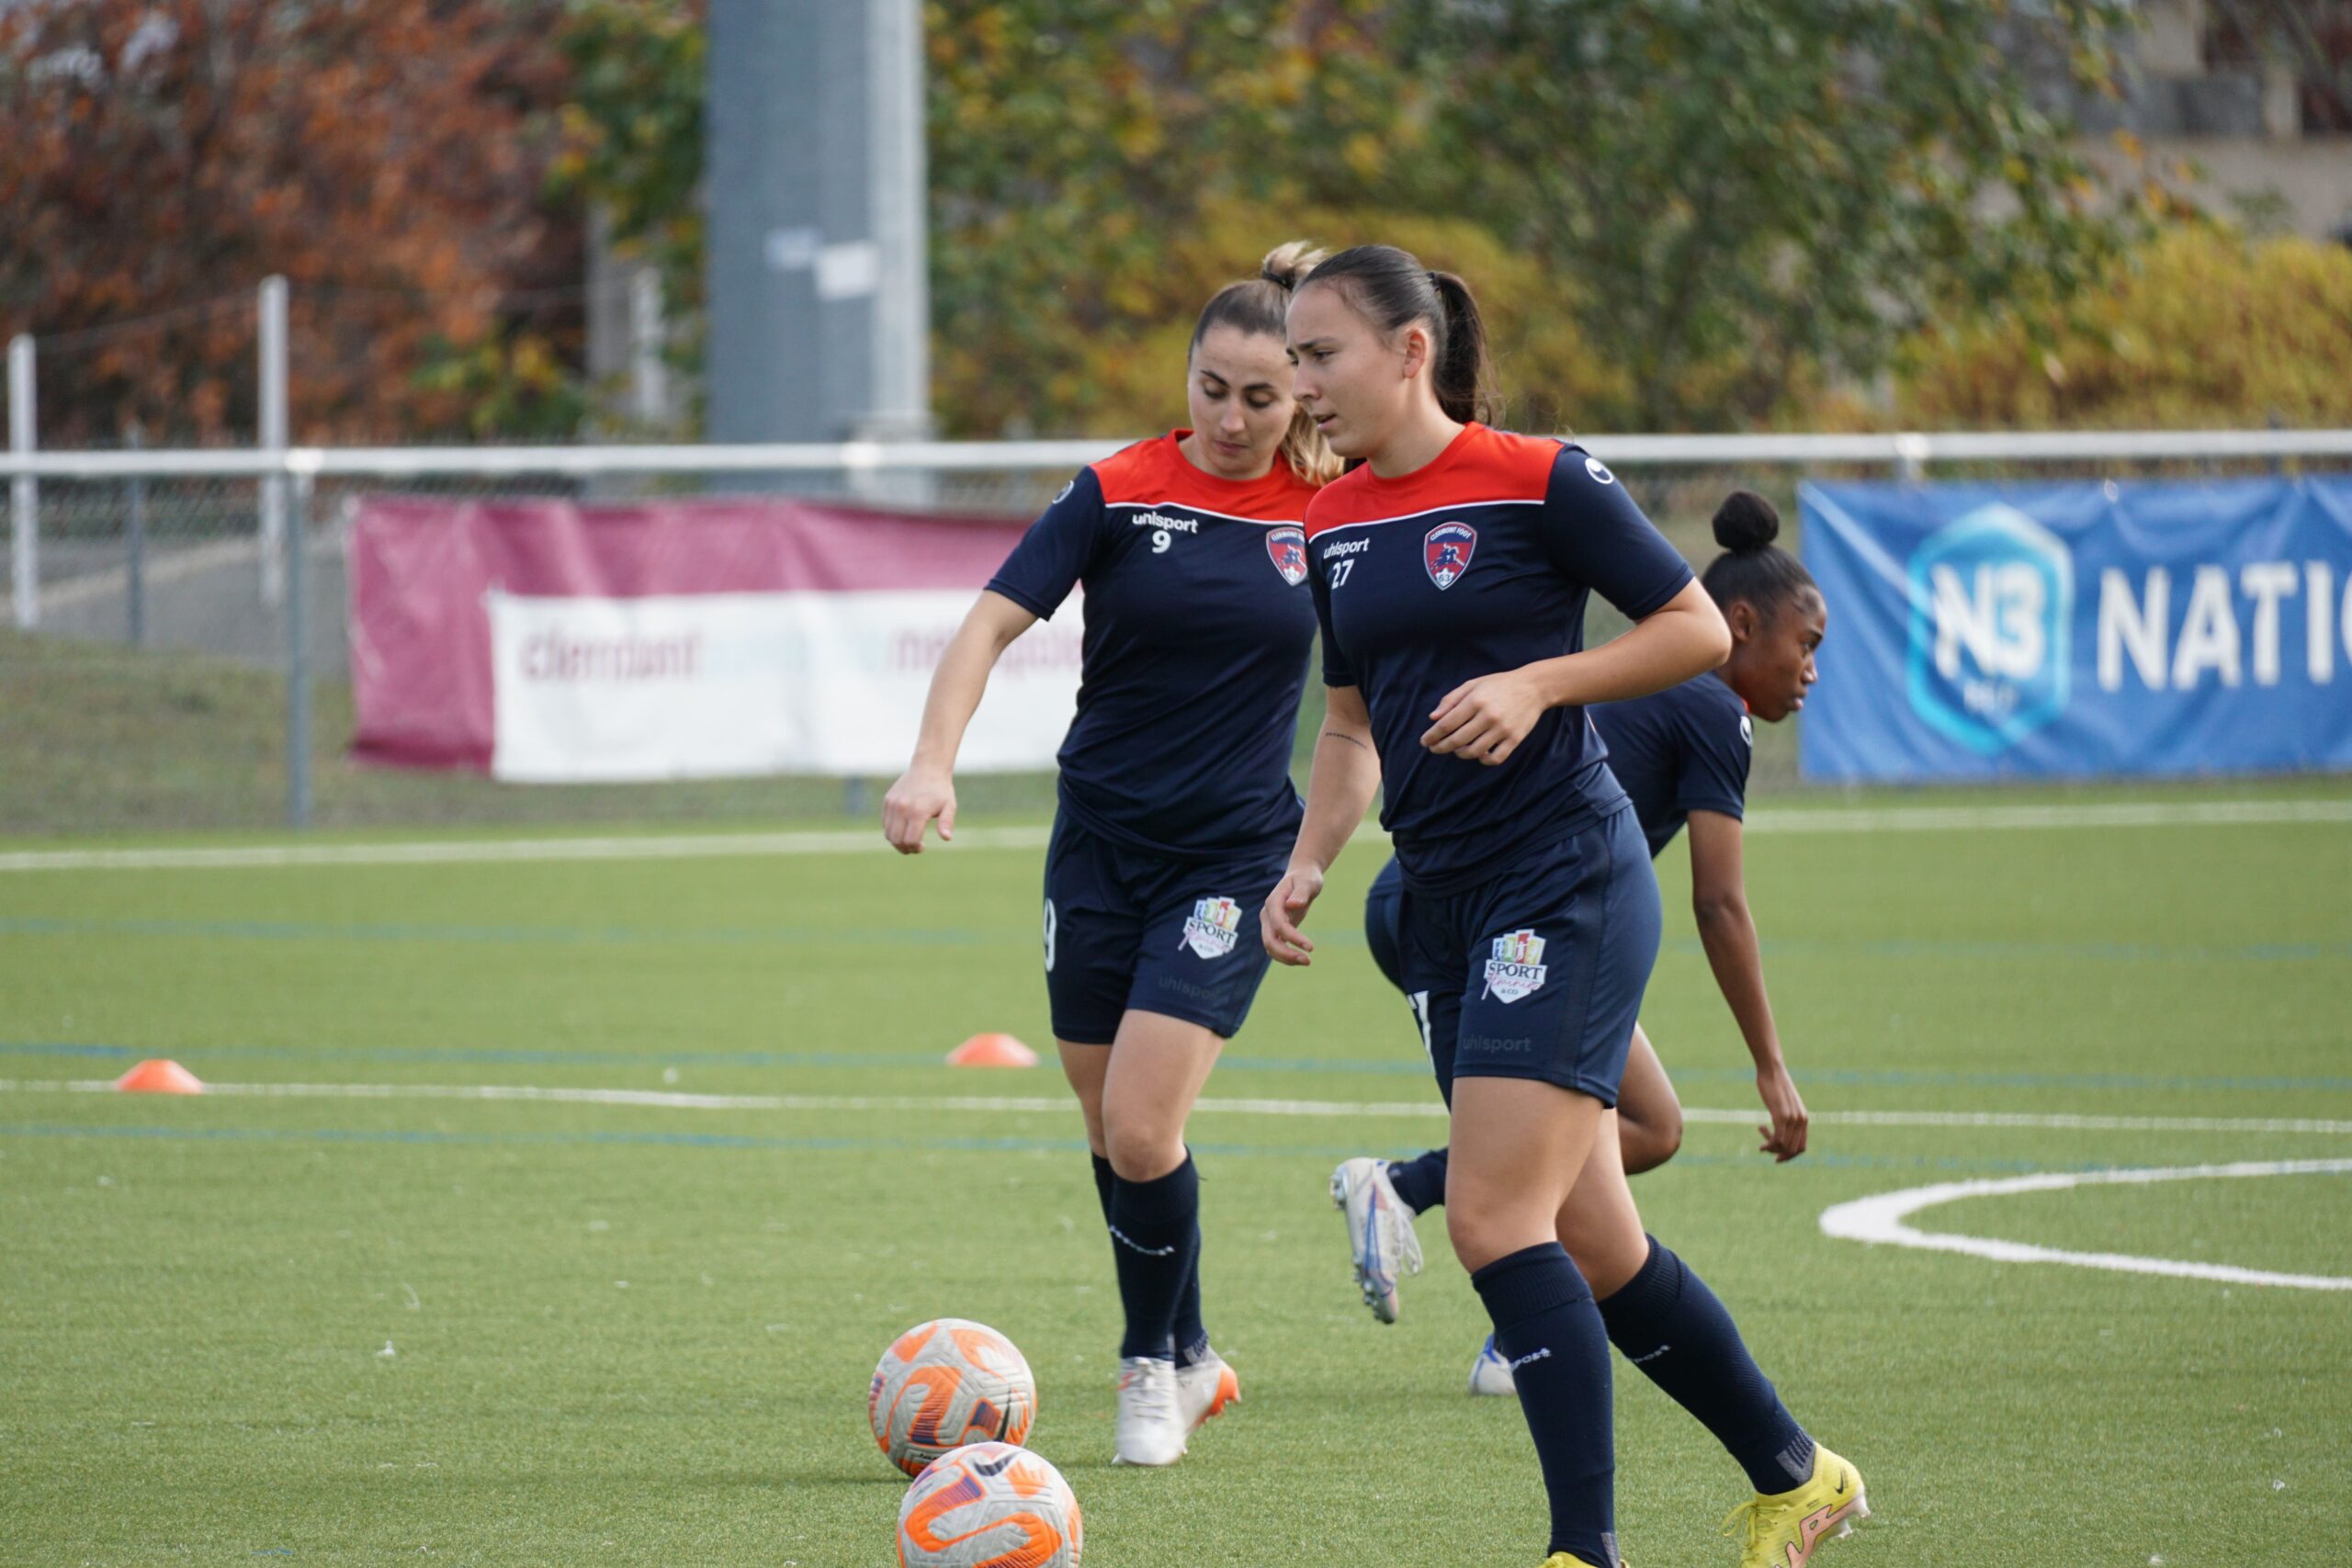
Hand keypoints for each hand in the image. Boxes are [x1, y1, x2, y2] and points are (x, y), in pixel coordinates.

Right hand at [881, 764, 956, 853]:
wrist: (928, 768)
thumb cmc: (940, 790)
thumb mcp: (949, 806)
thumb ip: (946, 822)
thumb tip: (946, 838)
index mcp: (918, 812)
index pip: (910, 840)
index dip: (915, 848)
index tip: (922, 847)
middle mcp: (902, 808)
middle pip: (896, 839)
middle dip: (905, 848)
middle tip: (914, 848)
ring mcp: (892, 804)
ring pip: (888, 833)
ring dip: (897, 841)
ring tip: (908, 840)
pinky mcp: (887, 801)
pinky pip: (885, 823)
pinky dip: (892, 830)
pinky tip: (903, 828)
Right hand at [1260, 862, 1325, 965]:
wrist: (1301, 877)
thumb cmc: (1305, 878)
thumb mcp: (1307, 882)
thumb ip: (1301, 892)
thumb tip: (1292, 904)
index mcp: (1273, 902)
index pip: (1279, 925)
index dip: (1293, 937)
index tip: (1311, 947)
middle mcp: (1268, 914)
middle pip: (1269, 940)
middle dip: (1286, 954)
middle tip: (1308, 960)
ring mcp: (1270, 923)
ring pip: (1271, 947)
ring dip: (1286, 958)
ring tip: (1307, 961)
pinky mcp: (1276, 930)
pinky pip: (1277, 947)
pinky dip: (1287, 956)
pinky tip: (1302, 958)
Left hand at [1421, 668, 1548, 765]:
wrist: (1534, 687)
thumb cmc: (1499, 685)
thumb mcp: (1473, 684)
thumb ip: (1451, 700)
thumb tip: (1433, 718)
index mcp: (1475, 700)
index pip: (1446, 724)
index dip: (1432, 735)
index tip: (1425, 741)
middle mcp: (1488, 716)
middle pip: (1457, 740)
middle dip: (1441, 747)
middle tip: (1434, 748)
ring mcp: (1503, 729)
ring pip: (1474, 751)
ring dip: (1461, 753)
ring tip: (1457, 749)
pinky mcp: (1515, 738)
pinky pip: (1496, 758)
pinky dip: (1484, 760)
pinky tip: (1479, 754)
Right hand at [1755, 1061, 1808, 1160]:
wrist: (1772, 1070)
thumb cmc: (1775, 1084)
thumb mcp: (1784, 1103)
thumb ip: (1786, 1114)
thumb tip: (1781, 1124)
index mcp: (1804, 1119)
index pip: (1802, 1147)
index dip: (1789, 1155)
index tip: (1775, 1156)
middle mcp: (1801, 1121)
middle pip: (1793, 1150)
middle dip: (1778, 1153)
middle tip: (1765, 1148)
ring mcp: (1792, 1119)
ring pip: (1784, 1146)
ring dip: (1771, 1148)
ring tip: (1760, 1138)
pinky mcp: (1781, 1116)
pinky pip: (1777, 1139)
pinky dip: (1768, 1145)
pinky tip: (1760, 1143)